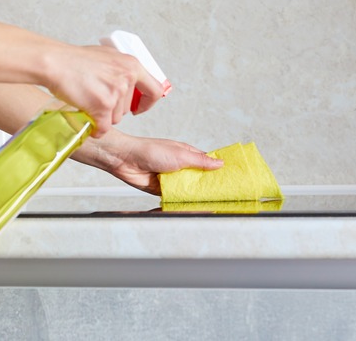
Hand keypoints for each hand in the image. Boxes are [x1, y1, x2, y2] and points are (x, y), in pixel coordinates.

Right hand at [43, 45, 163, 137]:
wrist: (56, 63)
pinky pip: (103, 128)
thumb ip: (122, 69)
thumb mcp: (107, 56)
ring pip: (115, 119)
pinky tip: (86, 119)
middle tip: (95, 99)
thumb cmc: (75, 59)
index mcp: (132, 65)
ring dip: (102, 117)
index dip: (147, 103)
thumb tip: (131, 82)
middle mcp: (127, 78)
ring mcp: (115, 93)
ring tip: (87, 101)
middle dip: (112, 110)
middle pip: (127, 109)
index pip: (155, 90)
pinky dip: (95, 128)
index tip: (138, 108)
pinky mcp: (102, 106)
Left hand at [74, 131, 223, 194]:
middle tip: (223, 193)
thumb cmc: (150, 150)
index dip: (217, 169)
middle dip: (208, 185)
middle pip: (198, 178)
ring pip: (188, 189)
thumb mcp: (180, 154)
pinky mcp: (162, 190)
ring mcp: (171, 178)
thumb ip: (200, 161)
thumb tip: (219, 163)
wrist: (125, 160)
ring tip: (211, 202)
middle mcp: (179, 166)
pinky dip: (181, 200)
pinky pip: (175, 196)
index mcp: (186, 154)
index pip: (206, 162)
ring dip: (195, 194)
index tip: (230, 177)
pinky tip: (191, 205)